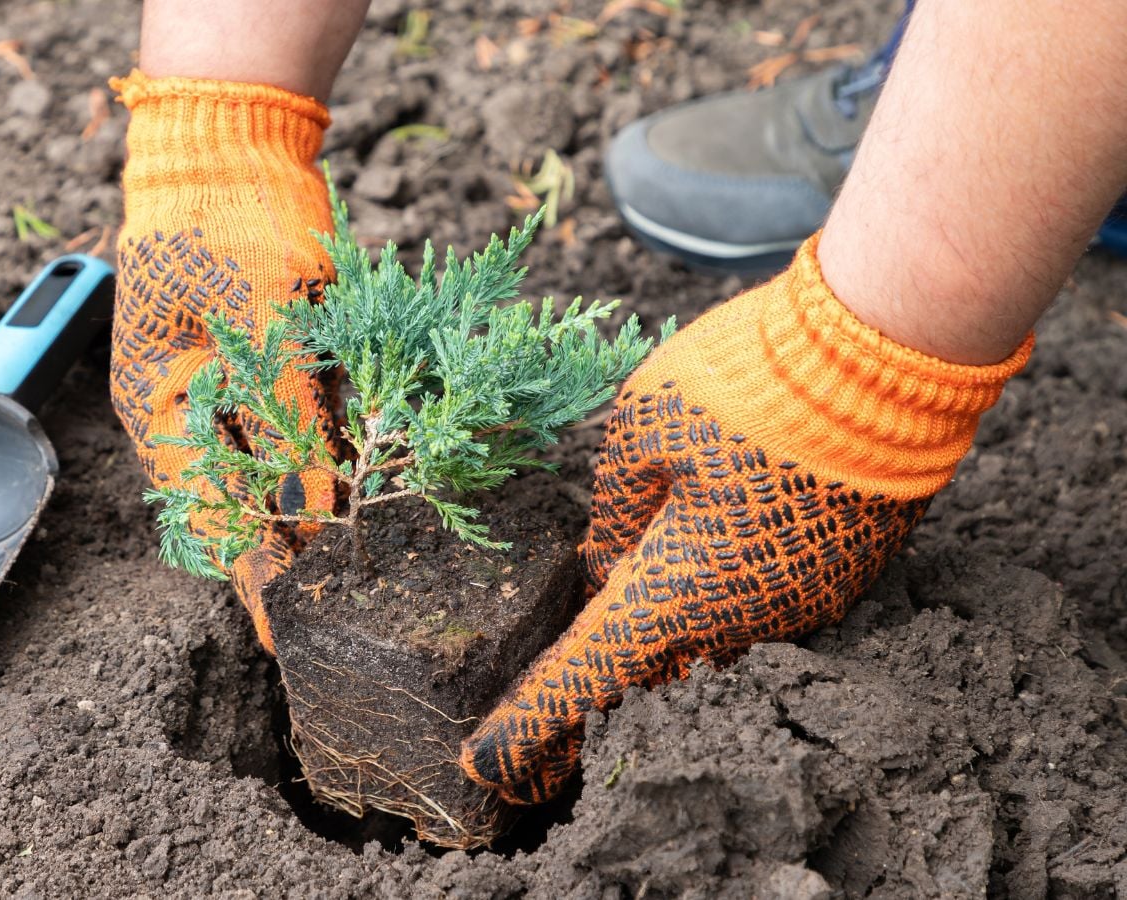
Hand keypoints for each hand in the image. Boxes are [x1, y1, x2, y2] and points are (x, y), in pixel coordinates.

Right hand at [109, 70, 342, 652]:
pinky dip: (318, 462)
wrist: (232, 143)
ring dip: (304, 517)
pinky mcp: (263, 364)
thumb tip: (318, 510)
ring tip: (345, 575)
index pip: (207, 515)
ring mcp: (224, 387)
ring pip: (267, 473)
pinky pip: (290, 430)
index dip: (250, 580)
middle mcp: (188, 409)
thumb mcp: (264, 324)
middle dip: (282, 560)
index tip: (285, 636)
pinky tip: (352, 495)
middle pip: (237, 504)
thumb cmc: (228, 224)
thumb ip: (292, 418)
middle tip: (329, 615)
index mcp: (162, 407)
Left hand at [460, 236, 1032, 802]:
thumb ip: (612, 511)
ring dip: (666, 630)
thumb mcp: (639, 430)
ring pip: (708, 639)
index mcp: (671, 593)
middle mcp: (738, 622)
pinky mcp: (839, 579)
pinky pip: (760, 609)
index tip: (485, 768)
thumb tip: (609, 560)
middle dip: (594, 686)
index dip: (527, 726)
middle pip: (645, 670)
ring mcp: (798, 608)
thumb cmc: (746, 389)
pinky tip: (713, 547)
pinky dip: (722, 596)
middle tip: (541, 717)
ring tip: (634, 596)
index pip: (583, 678)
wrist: (883, 362)